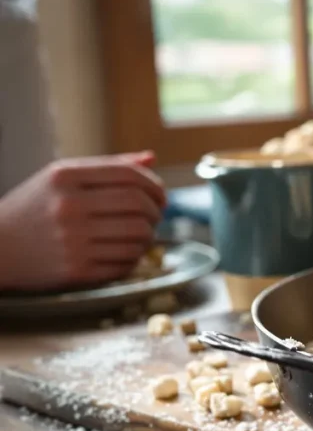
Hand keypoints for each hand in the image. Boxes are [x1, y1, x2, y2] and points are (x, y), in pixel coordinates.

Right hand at [0, 152, 166, 290]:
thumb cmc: (34, 208)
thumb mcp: (59, 177)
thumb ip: (107, 168)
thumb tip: (151, 159)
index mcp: (65, 176)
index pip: (130, 176)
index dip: (155, 186)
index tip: (160, 196)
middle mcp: (68, 207)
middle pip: (140, 206)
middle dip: (156, 212)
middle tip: (155, 217)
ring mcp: (72, 240)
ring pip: (139, 236)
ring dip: (149, 236)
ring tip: (141, 235)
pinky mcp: (77, 271)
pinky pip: (126, 263)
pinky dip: (135, 258)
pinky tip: (126, 253)